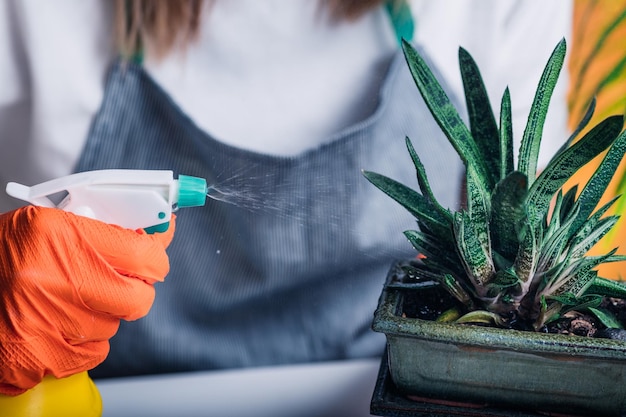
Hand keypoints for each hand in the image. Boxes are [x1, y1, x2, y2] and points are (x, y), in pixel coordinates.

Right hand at [0, 206, 174, 394]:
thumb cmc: (4, 256)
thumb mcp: (50, 225)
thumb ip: (105, 230)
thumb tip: (161, 232)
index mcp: (57, 235)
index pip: (143, 254)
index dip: (156, 258)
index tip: (154, 259)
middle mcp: (52, 280)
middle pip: (137, 300)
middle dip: (134, 293)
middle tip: (118, 284)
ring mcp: (44, 323)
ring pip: (112, 328)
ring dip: (100, 316)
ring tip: (65, 301)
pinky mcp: (35, 358)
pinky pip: (89, 354)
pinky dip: (80, 343)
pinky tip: (53, 324)